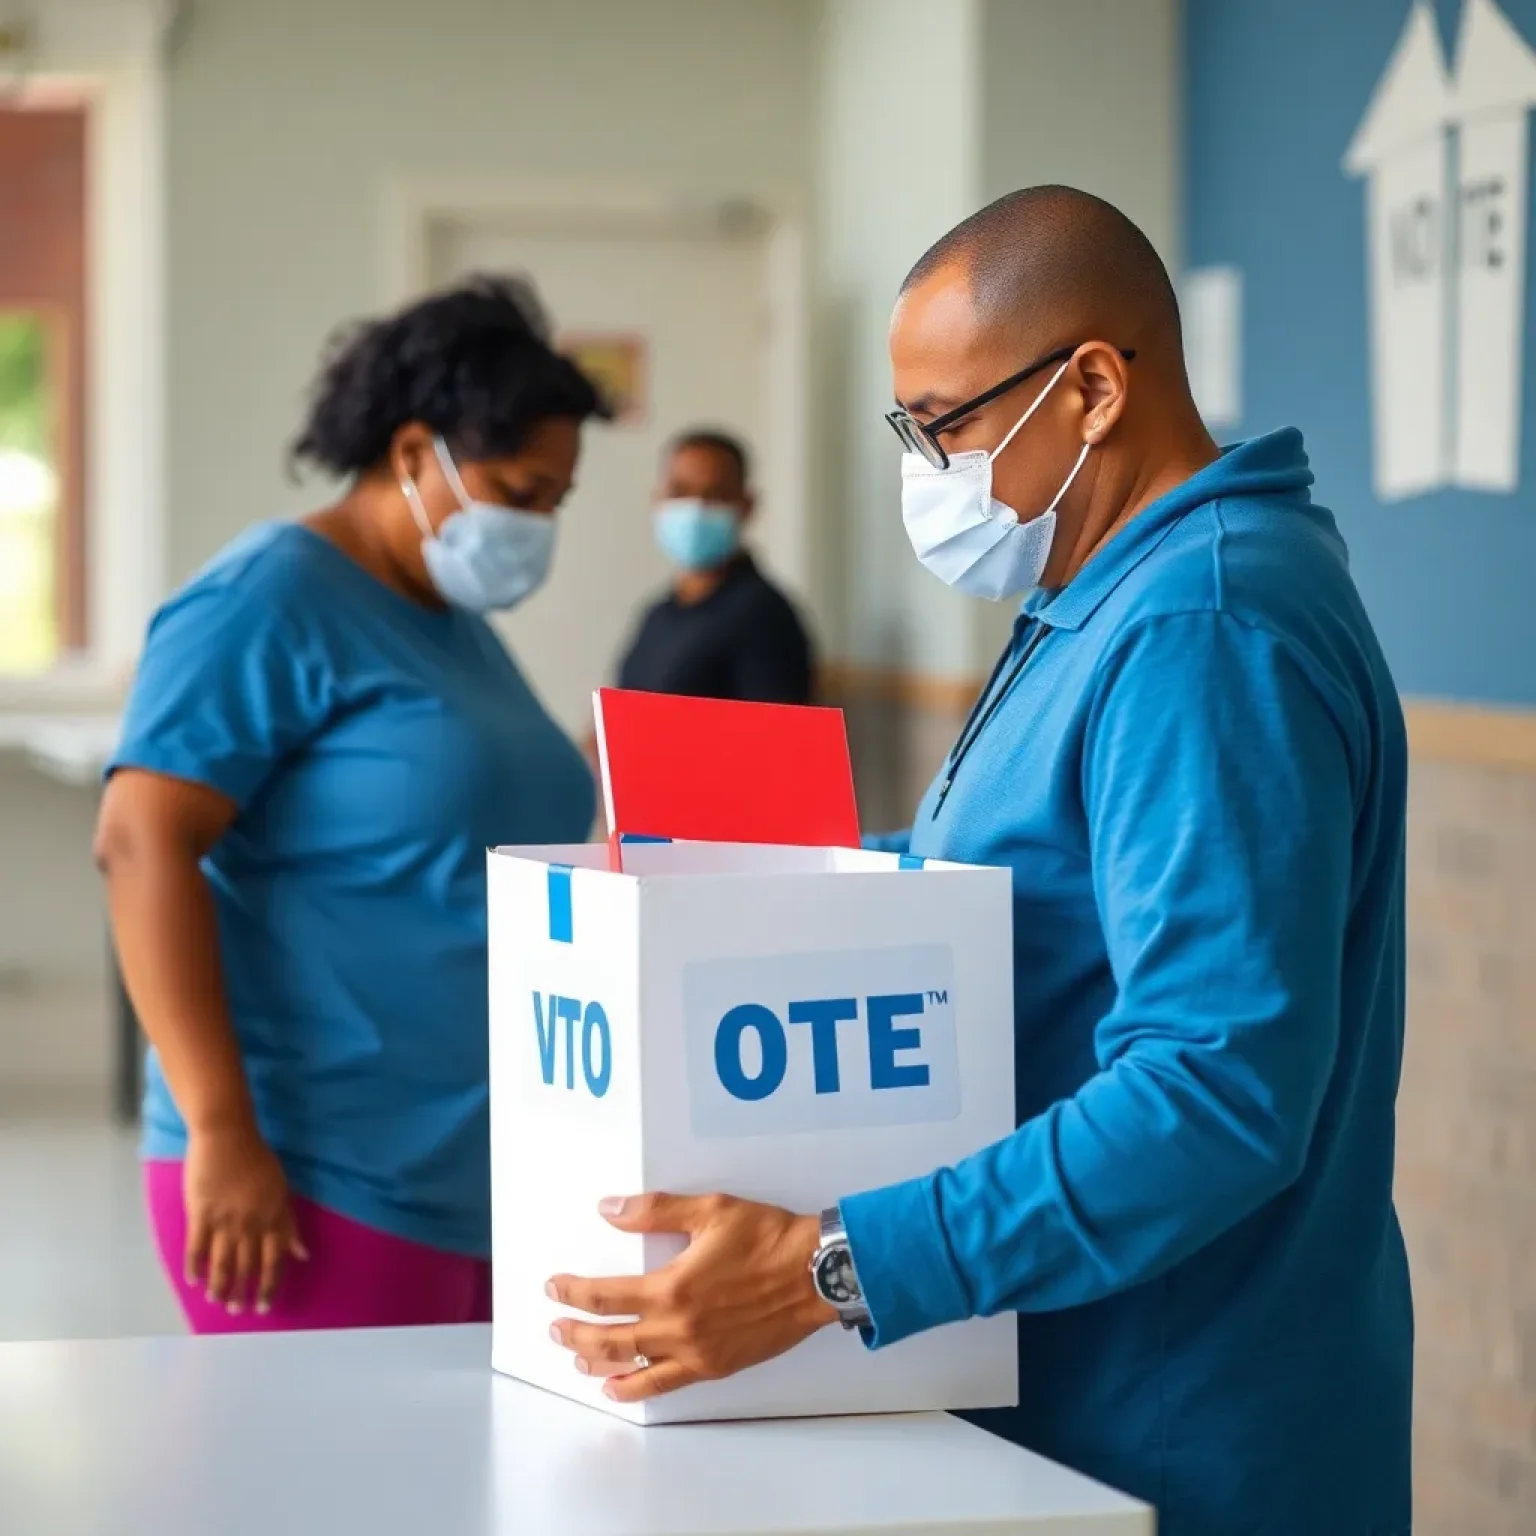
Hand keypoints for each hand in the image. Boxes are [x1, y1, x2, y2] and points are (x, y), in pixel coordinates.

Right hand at [183, 1121, 307, 1314]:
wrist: (227, 1136)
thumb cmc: (258, 1160)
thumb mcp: (282, 1190)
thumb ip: (289, 1225)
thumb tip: (302, 1255)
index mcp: (273, 1217)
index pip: (274, 1261)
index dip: (269, 1285)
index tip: (265, 1306)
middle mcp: (250, 1224)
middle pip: (246, 1266)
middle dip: (242, 1292)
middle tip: (237, 1312)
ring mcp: (224, 1220)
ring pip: (222, 1263)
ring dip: (220, 1286)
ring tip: (217, 1302)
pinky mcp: (200, 1214)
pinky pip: (197, 1248)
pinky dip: (195, 1266)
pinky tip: (194, 1281)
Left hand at [546, 1193, 835, 1402]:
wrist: (816, 1273)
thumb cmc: (766, 1237)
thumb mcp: (709, 1210)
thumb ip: (654, 1211)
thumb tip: (608, 1209)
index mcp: (671, 1288)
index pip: (605, 1296)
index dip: (573, 1292)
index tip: (554, 1288)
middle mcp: (678, 1328)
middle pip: (611, 1339)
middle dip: (576, 1335)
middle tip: (554, 1330)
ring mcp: (697, 1354)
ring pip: (634, 1368)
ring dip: (600, 1365)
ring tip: (578, 1362)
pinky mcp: (716, 1367)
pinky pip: (667, 1384)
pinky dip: (638, 1388)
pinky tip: (622, 1387)